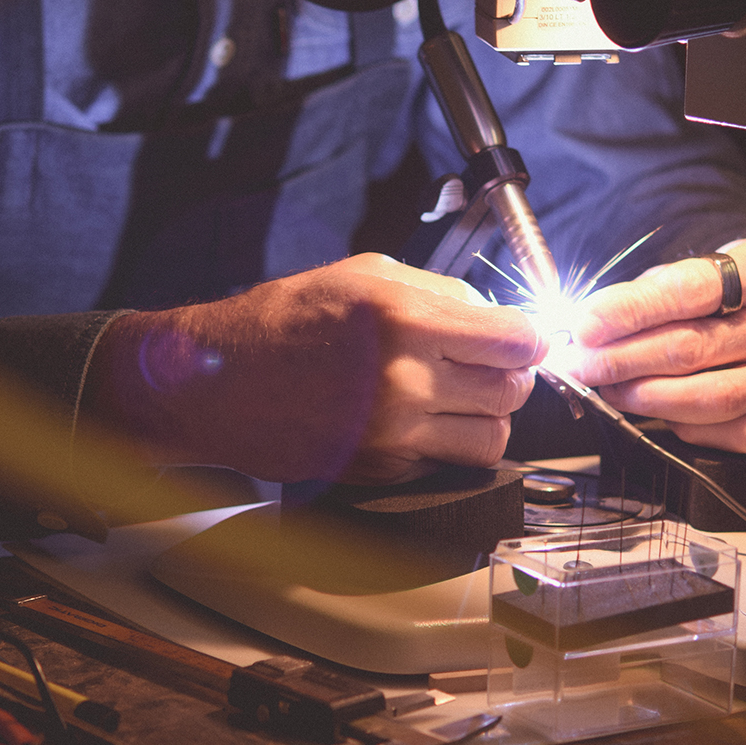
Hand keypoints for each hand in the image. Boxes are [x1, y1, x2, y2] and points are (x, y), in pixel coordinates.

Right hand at [88, 254, 545, 484]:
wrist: (216, 382)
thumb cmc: (286, 318)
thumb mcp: (365, 274)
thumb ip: (440, 292)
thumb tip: (497, 317)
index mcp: (405, 320)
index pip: (519, 341)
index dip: (529, 338)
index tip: (520, 338)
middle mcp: (405, 382)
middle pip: (513, 391)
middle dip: (506, 374)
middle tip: (480, 363)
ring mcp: (394, 434)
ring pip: (492, 439)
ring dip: (484, 417)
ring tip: (453, 396)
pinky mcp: (382, 470)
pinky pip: (447, 462)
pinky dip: (444, 443)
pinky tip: (414, 418)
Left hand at [562, 234, 745, 452]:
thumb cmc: (735, 289)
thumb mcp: (699, 270)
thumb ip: (650, 293)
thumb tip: (590, 322)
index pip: (694, 289)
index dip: (632, 310)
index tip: (585, 325)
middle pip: (695, 346)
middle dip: (622, 359)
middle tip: (580, 363)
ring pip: (711, 396)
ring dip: (644, 396)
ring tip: (608, 386)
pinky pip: (729, 430)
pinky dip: (681, 423)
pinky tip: (653, 406)